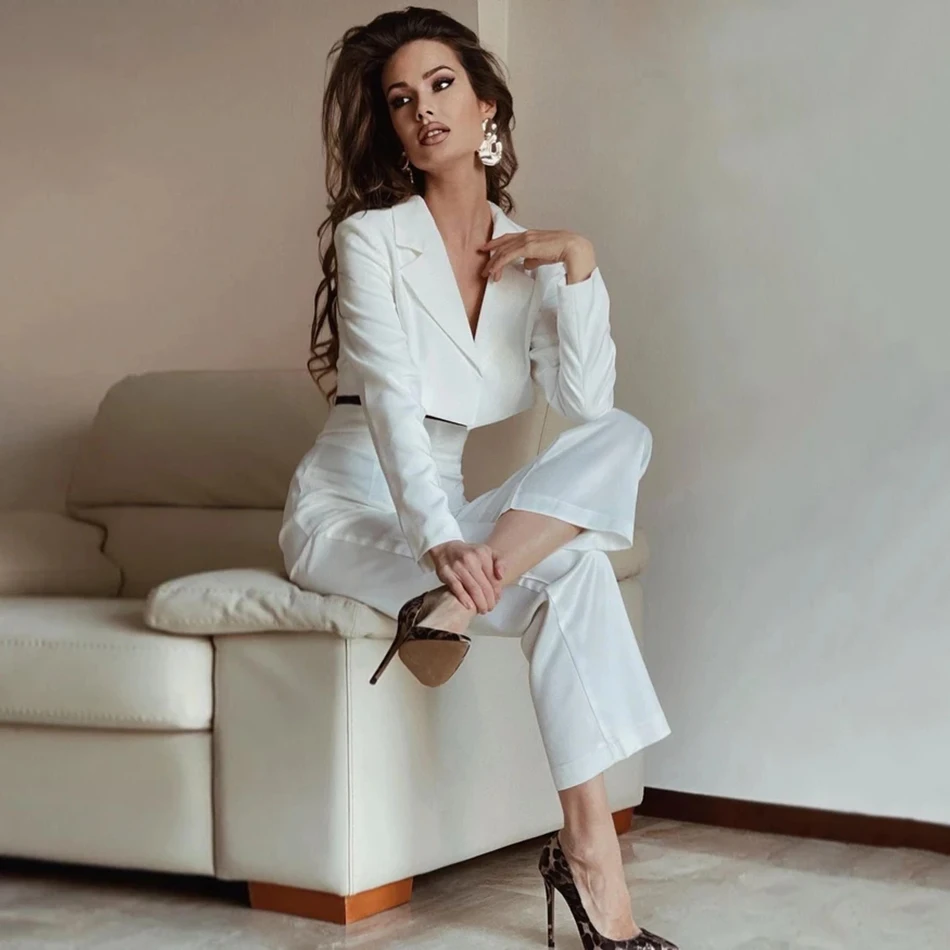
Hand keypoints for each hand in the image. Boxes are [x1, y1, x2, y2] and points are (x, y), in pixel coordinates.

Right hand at [426, 540, 505, 613]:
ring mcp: (458, 567)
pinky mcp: (447, 574)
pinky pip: (457, 589)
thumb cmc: (469, 553)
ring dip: (480, 603)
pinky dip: (464, 599)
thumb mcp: (487, 552)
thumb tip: (501, 577)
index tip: (497, 600)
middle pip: (484, 586)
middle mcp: (470, 560)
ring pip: (473, 589)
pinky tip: (470, 607)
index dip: (497, 592)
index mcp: (482, 554)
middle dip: (489, 600)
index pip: (493, 578)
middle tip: (490, 608)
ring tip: (482, 610)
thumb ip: (499, 562)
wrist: (445, 549)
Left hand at [480, 230, 595, 283]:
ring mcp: (526, 240)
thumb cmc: (564, 251)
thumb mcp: (545, 255)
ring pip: (503, 251)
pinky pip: (508, 256)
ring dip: (494, 263)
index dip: (497, 243)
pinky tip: (494, 272)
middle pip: (503, 244)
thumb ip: (534, 258)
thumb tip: (525, 264)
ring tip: (487, 274)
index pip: (510, 238)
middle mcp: (526, 235)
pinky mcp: (527, 247)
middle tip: (483, 267)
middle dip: (491, 255)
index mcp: (531, 235)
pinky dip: (499, 264)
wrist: (574, 248)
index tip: (487, 249)